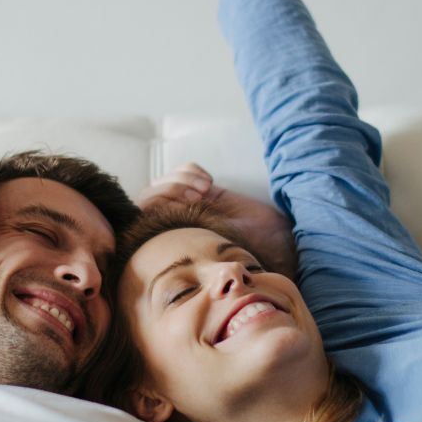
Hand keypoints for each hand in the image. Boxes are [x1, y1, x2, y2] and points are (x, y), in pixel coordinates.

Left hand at [139, 163, 296, 277]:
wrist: (276, 241)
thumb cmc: (246, 252)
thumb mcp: (213, 245)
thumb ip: (186, 235)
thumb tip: (156, 224)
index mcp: (173, 242)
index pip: (145, 215)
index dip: (162, 201)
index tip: (190, 203)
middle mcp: (176, 224)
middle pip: (148, 195)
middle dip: (172, 187)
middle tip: (200, 193)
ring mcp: (189, 205)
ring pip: (164, 180)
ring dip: (183, 177)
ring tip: (206, 188)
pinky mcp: (204, 191)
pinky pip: (183, 170)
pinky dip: (192, 171)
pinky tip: (210, 182)